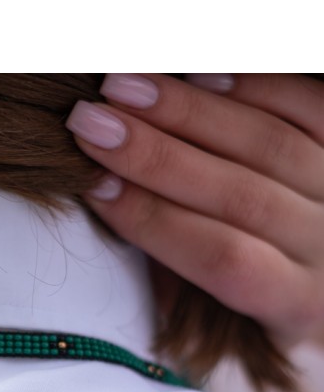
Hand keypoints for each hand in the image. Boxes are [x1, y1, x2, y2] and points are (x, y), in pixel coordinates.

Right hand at [65, 74, 323, 349]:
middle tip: (90, 121)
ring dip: (189, 111)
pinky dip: (255, 86)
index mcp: (297, 304)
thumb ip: (183, 270)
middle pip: (240, 195)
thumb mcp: (229, 317)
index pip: (223, 259)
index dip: (154, 221)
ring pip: (269, 144)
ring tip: (122, 87)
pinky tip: (197, 74)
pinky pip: (311, 108)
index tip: (94, 185)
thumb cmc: (267, 293)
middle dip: (155, 156)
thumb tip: (113, 202)